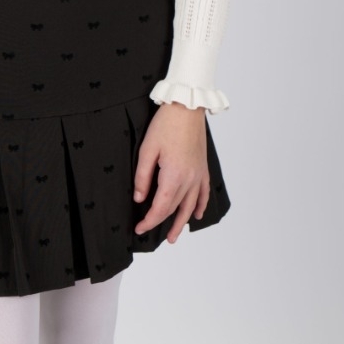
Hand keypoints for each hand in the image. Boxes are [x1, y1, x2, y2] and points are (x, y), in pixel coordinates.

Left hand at [133, 101, 209, 243]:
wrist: (187, 107)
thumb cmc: (166, 124)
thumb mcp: (147, 149)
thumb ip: (143, 176)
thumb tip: (140, 198)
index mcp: (174, 176)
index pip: (161, 207)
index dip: (150, 220)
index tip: (140, 228)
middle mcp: (189, 180)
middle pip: (175, 208)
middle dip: (162, 223)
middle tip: (150, 233)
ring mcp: (198, 174)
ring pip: (191, 206)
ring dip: (182, 222)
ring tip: (174, 236)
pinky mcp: (203, 167)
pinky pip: (204, 192)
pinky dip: (201, 206)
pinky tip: (198, 214)